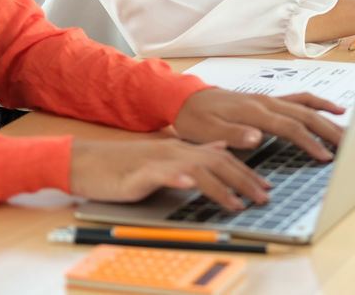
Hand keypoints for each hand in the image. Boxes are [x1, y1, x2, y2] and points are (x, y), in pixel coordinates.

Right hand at [69, 138, 269, 211]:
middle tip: (263, 197)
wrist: (88, 163)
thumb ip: (193, 154)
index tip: (266, 187)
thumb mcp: (165, 159)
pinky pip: (163, 174)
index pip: (223, 160)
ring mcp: (160, 160)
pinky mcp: (141, 171)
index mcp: (183, 150)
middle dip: (244, 180)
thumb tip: (219, 150)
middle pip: (218, 163)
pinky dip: (178, 179)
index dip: (247, 173)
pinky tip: (190, 186)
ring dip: (220, 187)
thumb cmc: (124, 166)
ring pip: (197, 169)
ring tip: (237, 203)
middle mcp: (176, 152)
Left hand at [173, 88, 344, 161]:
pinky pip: (301, 99)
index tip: (325, 157)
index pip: (290, 127)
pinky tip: (334, 110)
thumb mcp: (207, 132)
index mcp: (254, 111)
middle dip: (329, 131)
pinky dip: (319, 104)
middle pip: (306, 115)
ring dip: (329, 119)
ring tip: (348, 132)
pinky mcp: (271, 101)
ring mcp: (270, 100)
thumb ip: (234, 135)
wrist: (186, 99)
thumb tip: (258, 138)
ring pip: (307, 107)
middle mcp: (266, 102)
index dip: (309, 142)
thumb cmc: (195, 119)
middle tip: (349, 147)